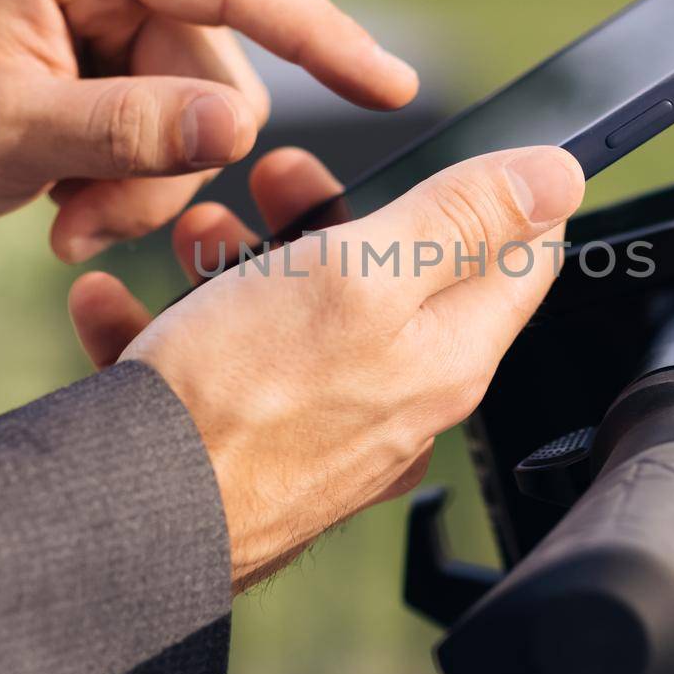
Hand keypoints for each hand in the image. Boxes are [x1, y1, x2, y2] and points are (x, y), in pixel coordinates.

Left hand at [0, 0, 416, 260]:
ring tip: (72, 219)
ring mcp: (116, 5)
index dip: (319, 34)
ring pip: (204, 110)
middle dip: (169, 161)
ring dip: (147, 185)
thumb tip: (238, 125)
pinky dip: (135, 181)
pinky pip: (175, 123)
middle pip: (219, 67)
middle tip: (90, 222)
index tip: (389, 84)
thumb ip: (128, 129)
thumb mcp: (12, 133)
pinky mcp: (117, 51)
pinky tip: (73, 201)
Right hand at [69, 145, 584, 591]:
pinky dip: (169, 326)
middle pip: (392, 278)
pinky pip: (217, 371)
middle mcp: (397, 400)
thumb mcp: (364, 273)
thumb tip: (559, 176)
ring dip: (240, 261)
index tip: (451, 153)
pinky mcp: (247, 452)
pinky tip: (114, 305)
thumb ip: (461, 220)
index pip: (516, 261)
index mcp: (446, 355)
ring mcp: (322, 431)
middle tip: (279, 175)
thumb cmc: (246, 399)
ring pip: (296, 317)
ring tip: (191, 232)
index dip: (492, 193)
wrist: (131, 520)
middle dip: (334, 212)